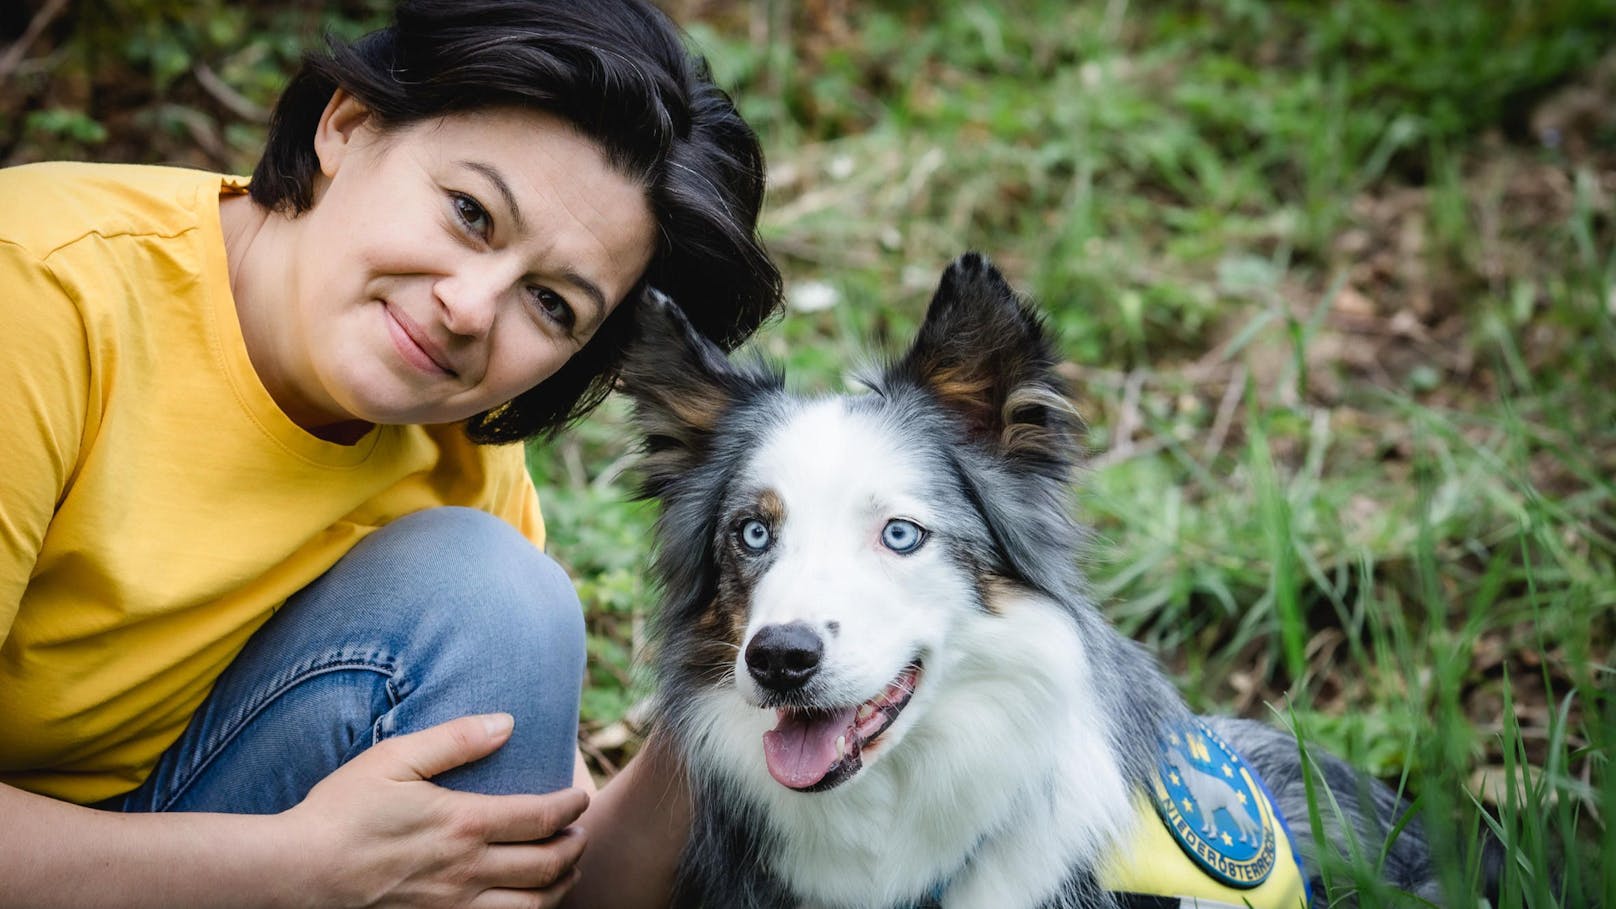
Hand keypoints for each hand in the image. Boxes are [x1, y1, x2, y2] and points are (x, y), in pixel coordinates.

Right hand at [280, 713, 587, 908]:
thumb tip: (507, 722)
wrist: (297, 874)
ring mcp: (454, 907)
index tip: (581, 798)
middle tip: (581, 835)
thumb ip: (455, 739)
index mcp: (464, 824)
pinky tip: (524, 905)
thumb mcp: (394, 758)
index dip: (572, 807)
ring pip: (532, 907)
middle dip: (576, 848)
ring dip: (560, 888)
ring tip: (566, 872)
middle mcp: (468, 870)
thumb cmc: (341, 810)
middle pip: (549, 865)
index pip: (542, 817)